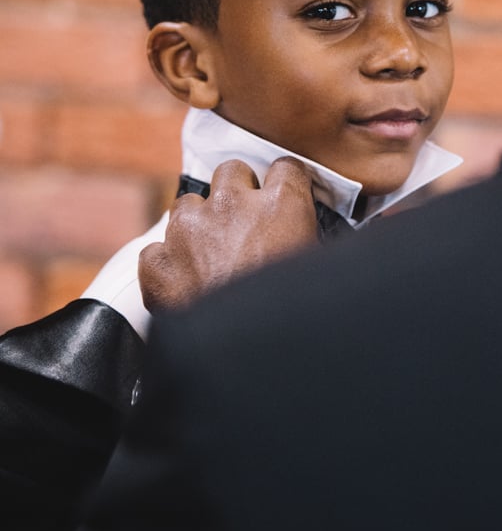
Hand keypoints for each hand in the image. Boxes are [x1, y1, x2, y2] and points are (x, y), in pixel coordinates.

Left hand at [138, 157, 318, 311]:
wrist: (247, 362)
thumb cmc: (292, 321)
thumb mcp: (316, 268)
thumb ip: (308, 238)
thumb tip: (307, 236)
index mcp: (281, 205)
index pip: (285, 168)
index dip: (284, 186)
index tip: (282, 201)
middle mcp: (231, 205)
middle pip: (231, 171)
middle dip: (236, 193)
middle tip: (244, 226)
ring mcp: (188, 229)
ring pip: (188, 204)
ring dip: (198, 225)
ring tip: (211, 260)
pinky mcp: (158, 261)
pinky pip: (157, 248)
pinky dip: (168, 264)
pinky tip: (185, 285)